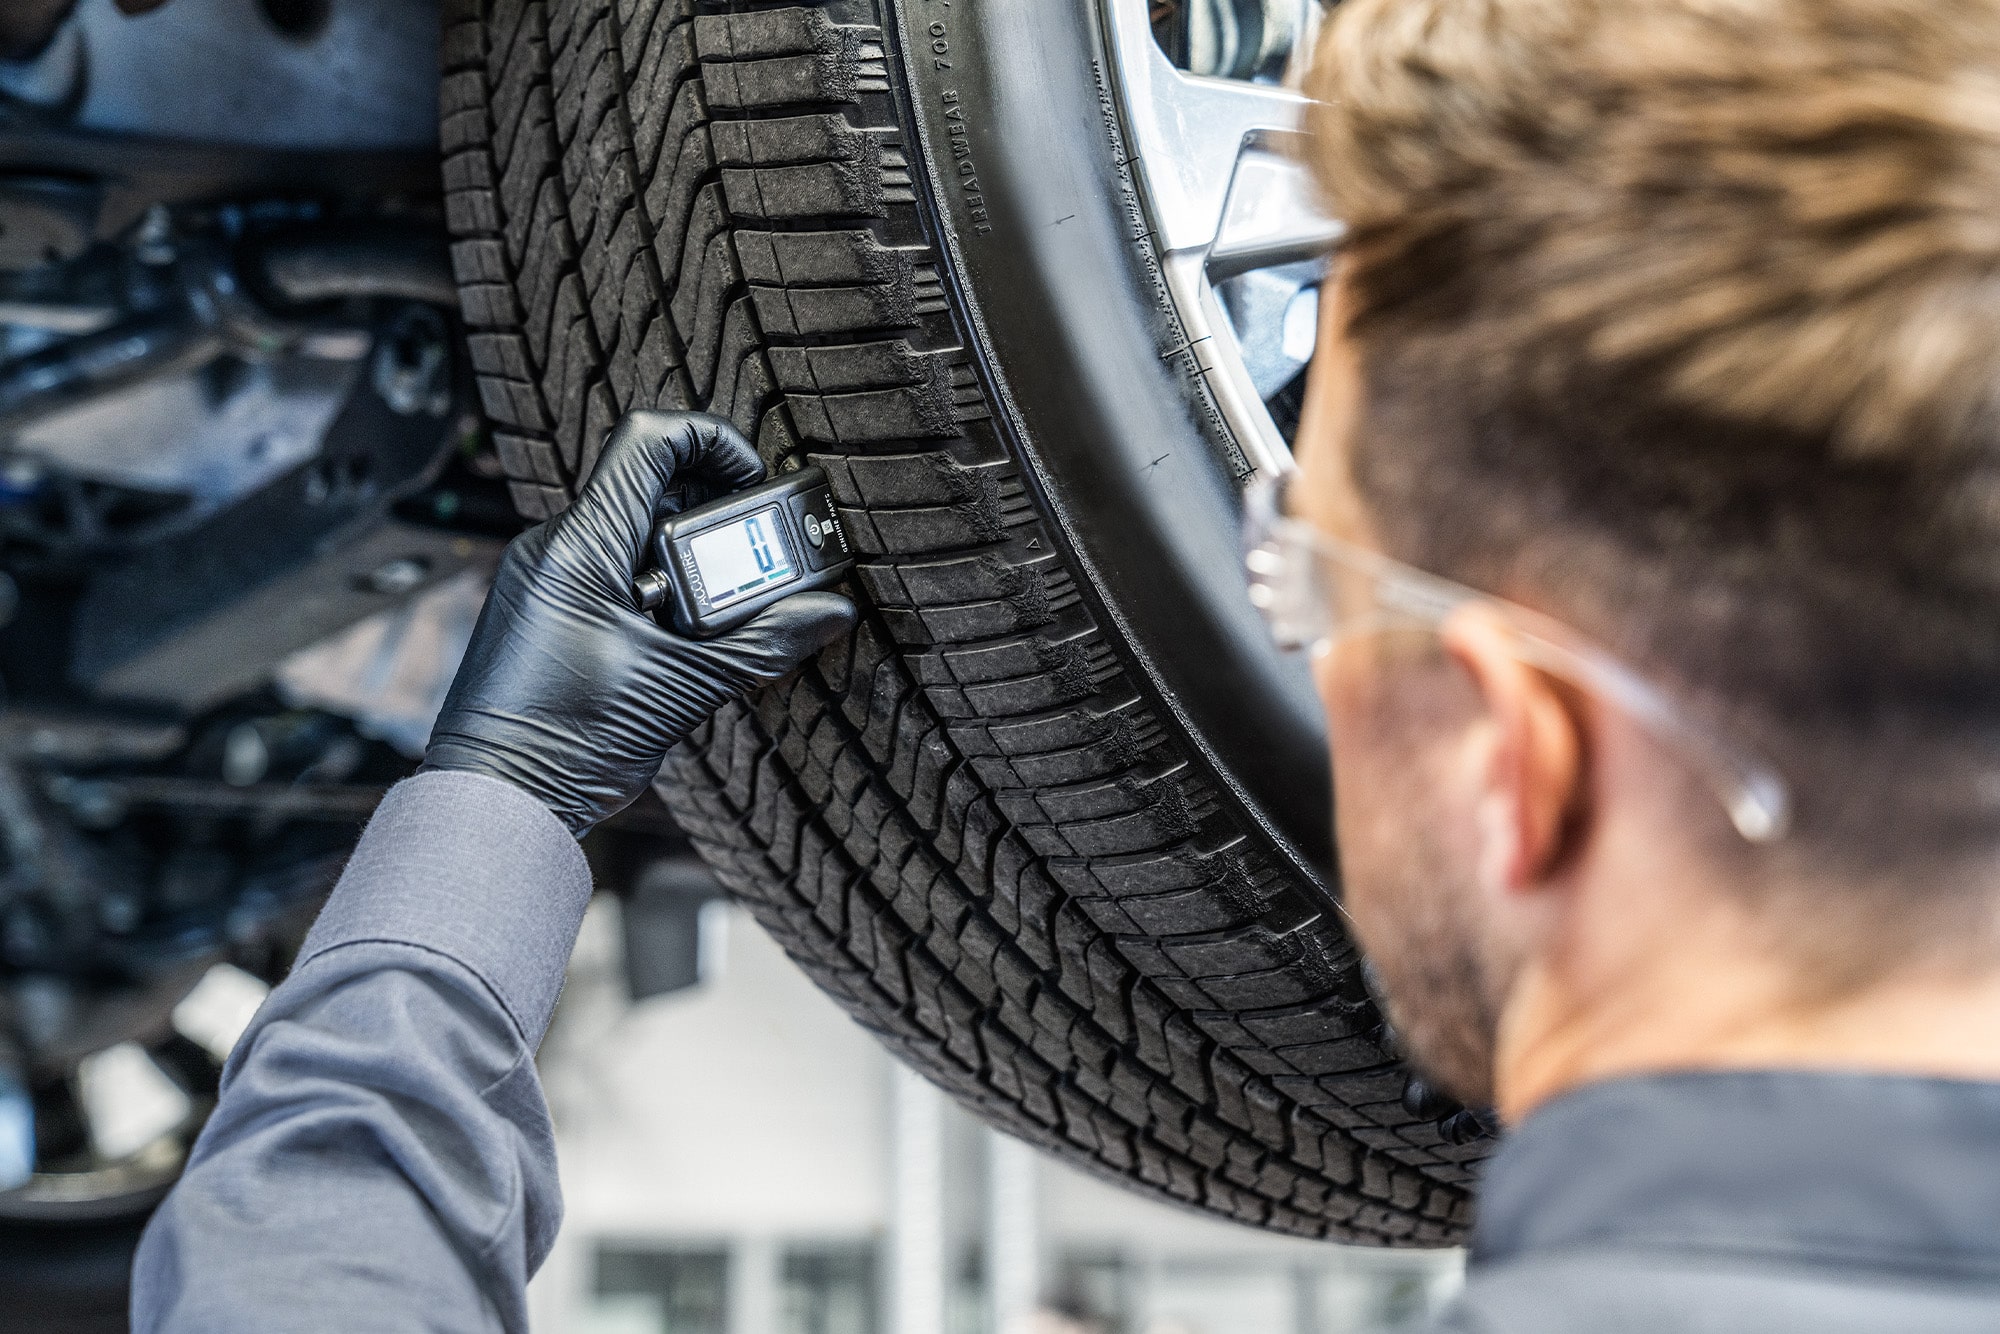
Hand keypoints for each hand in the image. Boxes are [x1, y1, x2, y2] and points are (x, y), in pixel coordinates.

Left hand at [423, 411, 856, 833]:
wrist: (499, 798)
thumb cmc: (562, 742)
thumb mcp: (682, 687)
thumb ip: (762, 643)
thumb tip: (829, 613)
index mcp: (580, 545)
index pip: (649, 440)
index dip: (713, 441)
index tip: (755, 482)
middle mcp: (556, 547)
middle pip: (653, 487)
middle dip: (716, 513)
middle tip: (760, 554)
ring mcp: (548, 576)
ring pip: (637, 532)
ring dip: (691, 556)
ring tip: (725, 608)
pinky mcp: (550, 608)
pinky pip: (615, 570)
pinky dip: (661, 587)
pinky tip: (686, 637)